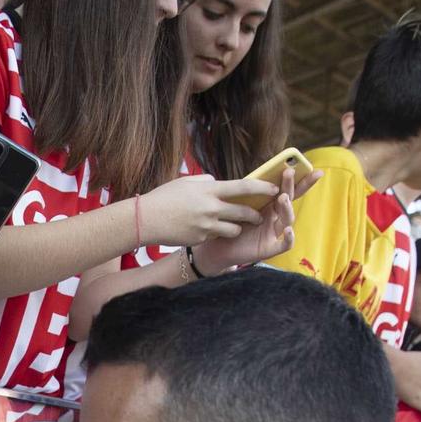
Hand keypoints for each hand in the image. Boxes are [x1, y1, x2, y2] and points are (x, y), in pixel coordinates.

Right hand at [140, 174, 271, 247]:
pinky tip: (205, 231)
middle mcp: (211, 208)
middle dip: (254, 215)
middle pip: (243, 212)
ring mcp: (206, 226)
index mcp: (209, 190)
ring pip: (233, 229)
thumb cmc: (164, 197)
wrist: (145, 219)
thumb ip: (206, 182)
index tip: (274, 189)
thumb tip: (218, 184)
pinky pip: (215, 237)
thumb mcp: (186, 182)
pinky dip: (215, 234)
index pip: (244, 188)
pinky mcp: (200, 239)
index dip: (262, 189)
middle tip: (258, 216)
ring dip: (235, 228)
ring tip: (232, 226)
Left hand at [191, 169, 317, 270]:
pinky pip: (285, 244)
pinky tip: (288, 229)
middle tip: (289, 172)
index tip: (305, 165)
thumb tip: (249, 175)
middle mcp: (275, 217)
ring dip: (287, 208)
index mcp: (269, 204)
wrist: (217, 247)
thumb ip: (246, 192)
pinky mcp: (271, 248)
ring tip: (283, 198)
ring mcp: (274, 232)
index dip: (297, 178)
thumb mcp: (237, 205)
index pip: (286, 189)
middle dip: (293, 186)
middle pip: (289, 200)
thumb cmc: (228, 224)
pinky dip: (289, 238)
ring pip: (288, 219)